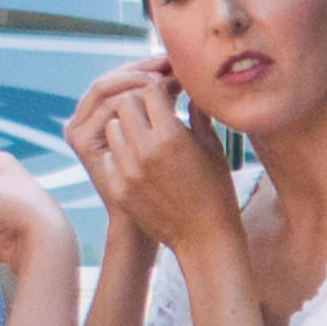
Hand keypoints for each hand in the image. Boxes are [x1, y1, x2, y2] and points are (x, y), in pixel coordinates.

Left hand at [68, 63, 233, 255]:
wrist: (204, 239)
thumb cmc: (216, 191)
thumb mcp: (212, 149)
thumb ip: (198, 114)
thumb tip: (194, 88)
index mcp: (171, 137)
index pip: (151, 90)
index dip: (161, 86)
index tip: (170, 89)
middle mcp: (145, 150)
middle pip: (126, 103)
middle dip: (140, 101)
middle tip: (154, 107)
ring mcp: (127, 170)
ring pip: (112, 127)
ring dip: (126, 124)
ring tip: (144, 132)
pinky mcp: (118, 187)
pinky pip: (110, 154)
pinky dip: (121, 150)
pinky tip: (137, 156)